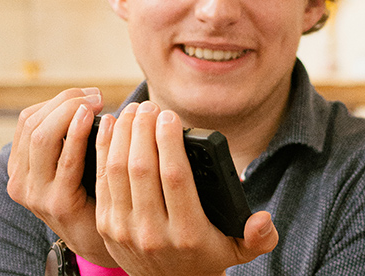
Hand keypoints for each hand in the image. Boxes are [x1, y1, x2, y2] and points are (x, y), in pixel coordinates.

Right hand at [7, 88, 117, 266]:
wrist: (99, 237)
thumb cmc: (92, 192)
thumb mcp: (72, 162)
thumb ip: (70, 136)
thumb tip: (90, 96)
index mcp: (19, 167)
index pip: (28, 119)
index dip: (58, 99)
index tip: (88, 93)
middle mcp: (19, 181)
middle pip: (35, 124)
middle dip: (66, 101)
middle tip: (96, 95)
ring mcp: (35, 194)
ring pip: (44, 137)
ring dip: (72, 112)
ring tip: (96, 102)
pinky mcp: (57, 203)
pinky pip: (67, 160)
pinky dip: (79, 134)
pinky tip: (95, 120)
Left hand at [94, 103, 277, 275]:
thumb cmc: (208, 257)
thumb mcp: (240, 251)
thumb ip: (260, 237)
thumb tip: (262, 219)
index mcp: (188, 233)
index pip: (174, 178)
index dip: (169, 142)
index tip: (170, 116)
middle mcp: (152, 232)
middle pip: (141, 169)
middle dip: (142, 131)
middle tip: (149, 106)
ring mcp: (123, 230)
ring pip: (116, 171)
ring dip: (122, 136)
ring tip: (132, 112)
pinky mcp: (106, 226)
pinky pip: (101, 180)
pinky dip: (103, 150)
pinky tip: (111, 127)